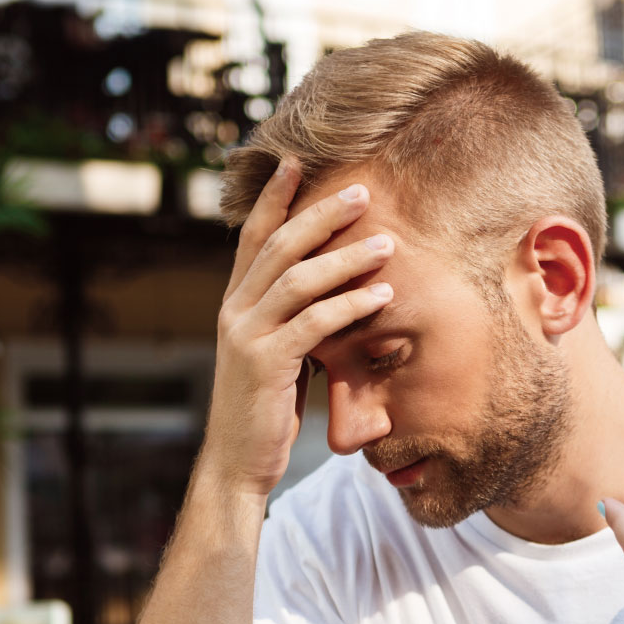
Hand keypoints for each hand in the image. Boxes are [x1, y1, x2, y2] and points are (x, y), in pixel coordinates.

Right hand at [200, 161, 395, 495]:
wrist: (237, 463)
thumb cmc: (265, 409)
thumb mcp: (276, 353)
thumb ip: (291, 318)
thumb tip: (328, 288)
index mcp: (235, 303)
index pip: (252, 237)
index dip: (272, 197)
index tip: (294, 161)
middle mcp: (234, 311)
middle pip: (278, 246)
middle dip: (321, 214)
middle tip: (363, 191)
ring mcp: (246, 335)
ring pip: (297, 279)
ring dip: (347, 258)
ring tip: (389, 244)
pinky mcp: (265, 364)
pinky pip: (313, 324)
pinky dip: (350, 306)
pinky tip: (381, 297)